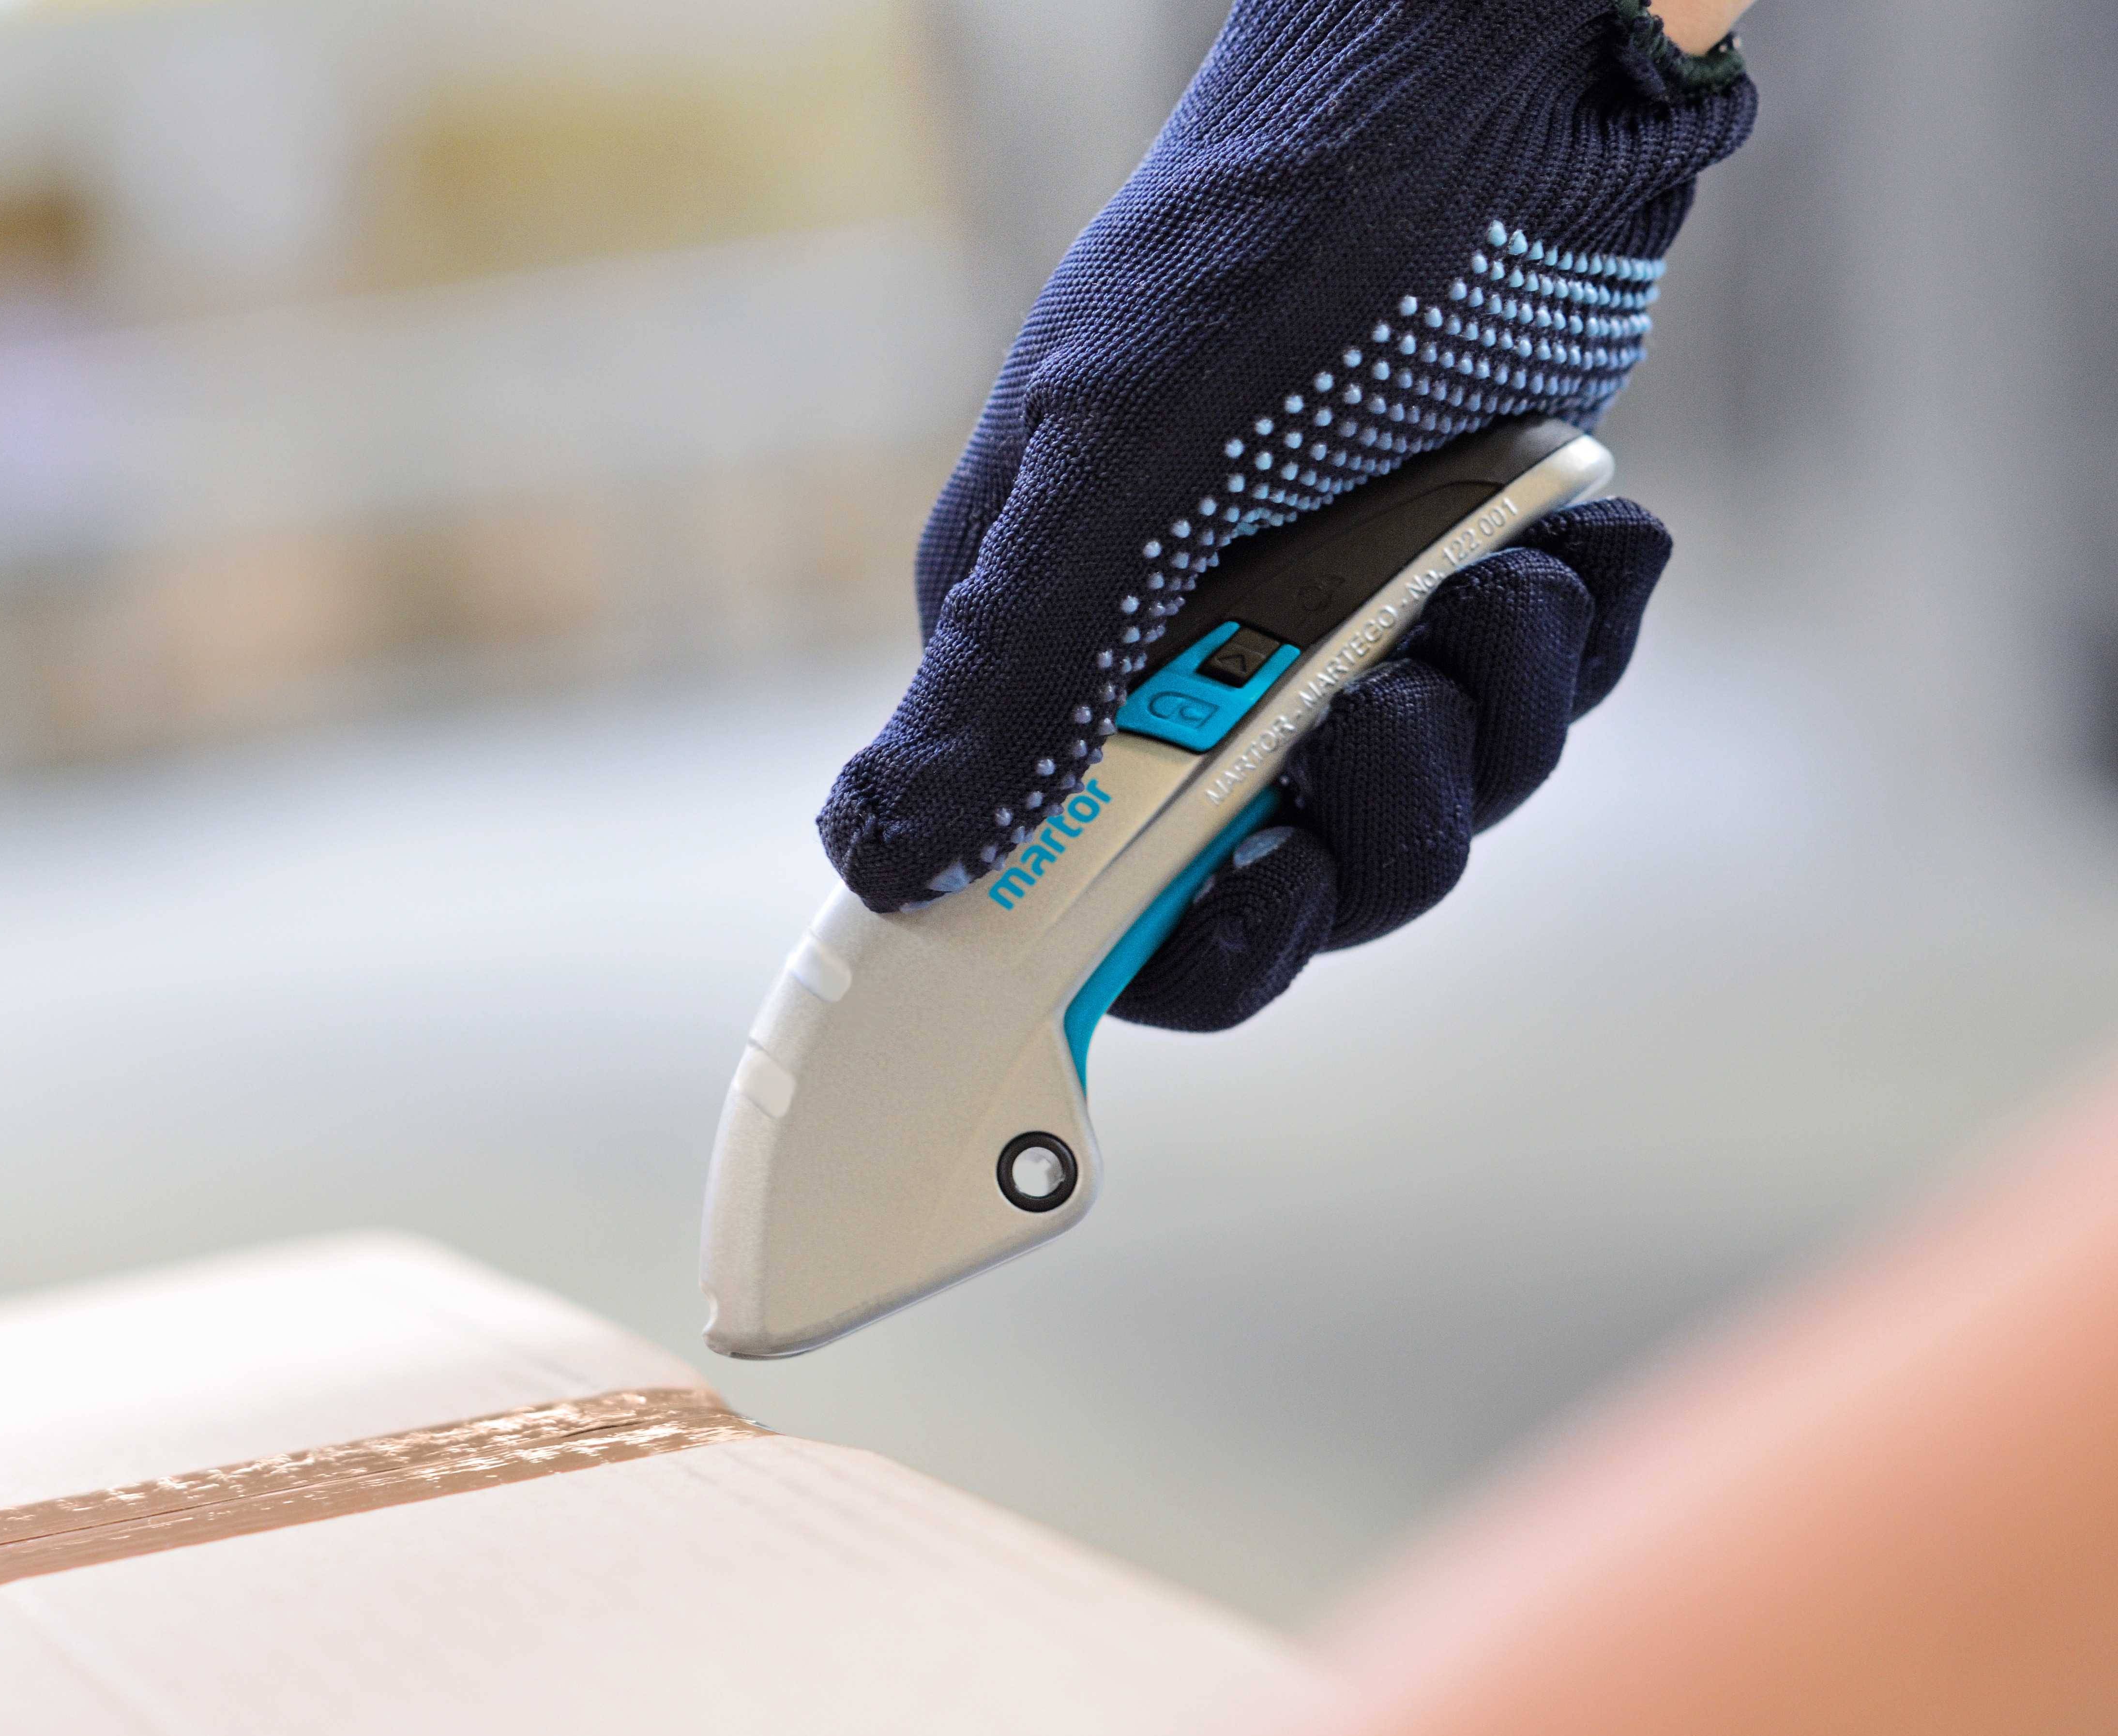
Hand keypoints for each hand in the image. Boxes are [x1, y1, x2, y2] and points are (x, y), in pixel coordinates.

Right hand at [822, 0, 1751, 1025]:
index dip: (1177, 938)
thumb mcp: (1118, 464)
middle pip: (1288, 876)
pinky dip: (1571, 634)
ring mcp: (1329, 622)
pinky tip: (1573, 539)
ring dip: (1496, 709)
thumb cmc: (1276, 243)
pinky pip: (1535, 700)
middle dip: (1376, 811)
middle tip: (1401, 693)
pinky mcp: (1455, 577)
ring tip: (1500, 580)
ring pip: (1430, 798)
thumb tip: (872, 863)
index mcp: (1053, 646)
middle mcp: (1183, 658)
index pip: (1079, 889)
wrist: (1486, 87)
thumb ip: (1010, 682)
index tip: (1271, 889)